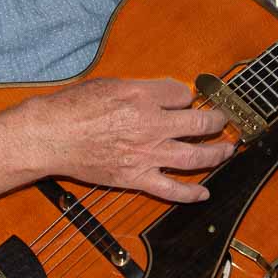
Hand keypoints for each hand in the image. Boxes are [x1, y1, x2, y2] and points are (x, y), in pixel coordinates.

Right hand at [11, 77, 236, 202]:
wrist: (49, 136)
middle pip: (200, 122)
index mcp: (143, 96)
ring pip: (196, 156)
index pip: (182, 94)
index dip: (187, 96)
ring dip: (217, 153)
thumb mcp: (110, 83)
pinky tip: (204, 193)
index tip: (186, 99)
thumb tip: (166, 92)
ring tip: (227, 150)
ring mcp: (146, 154)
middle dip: (217, 121)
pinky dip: (191, 194)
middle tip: (223, 120)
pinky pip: (171, 189)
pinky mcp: (136, 178)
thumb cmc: (72, 107)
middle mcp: (151, 124)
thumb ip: (142, 88)